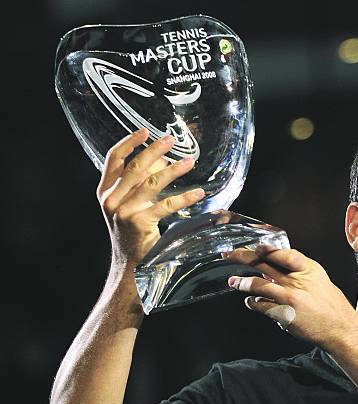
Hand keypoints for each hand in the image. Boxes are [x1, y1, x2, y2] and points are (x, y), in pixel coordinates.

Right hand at [97, 128, 203, 269]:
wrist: (129, 263)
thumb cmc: (131, 231)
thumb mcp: (126, 204)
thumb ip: (136, 183)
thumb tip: (162, 160)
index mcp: (104, 191)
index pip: (113, 159)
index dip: (129, 142)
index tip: (145, 131)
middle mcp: (111, 199)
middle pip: (135, 167)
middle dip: (154, 150)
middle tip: (171, 139)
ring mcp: (124, 211)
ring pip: (152, 183)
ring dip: (174, 170)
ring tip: (190, 161)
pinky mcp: (139, 222)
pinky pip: (166, 205)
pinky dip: (184, 197)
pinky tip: (198, 192)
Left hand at [224, 246, 357, 349]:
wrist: (339, 328)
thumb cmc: (331, 306)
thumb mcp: (319, 280)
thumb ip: (298, 272)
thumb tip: (276, 266)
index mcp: (308, 269)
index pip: (284, 253)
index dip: (267, 248)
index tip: (255, 245)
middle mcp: (297, 280)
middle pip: (264, 263)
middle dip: (244, 257)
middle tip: (230, 254)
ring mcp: (289, 296)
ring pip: (257, 284)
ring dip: (241, 282)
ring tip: (233, 281)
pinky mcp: (283, 313)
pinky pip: (260, 305)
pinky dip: (252, 302)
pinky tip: (250, 301)